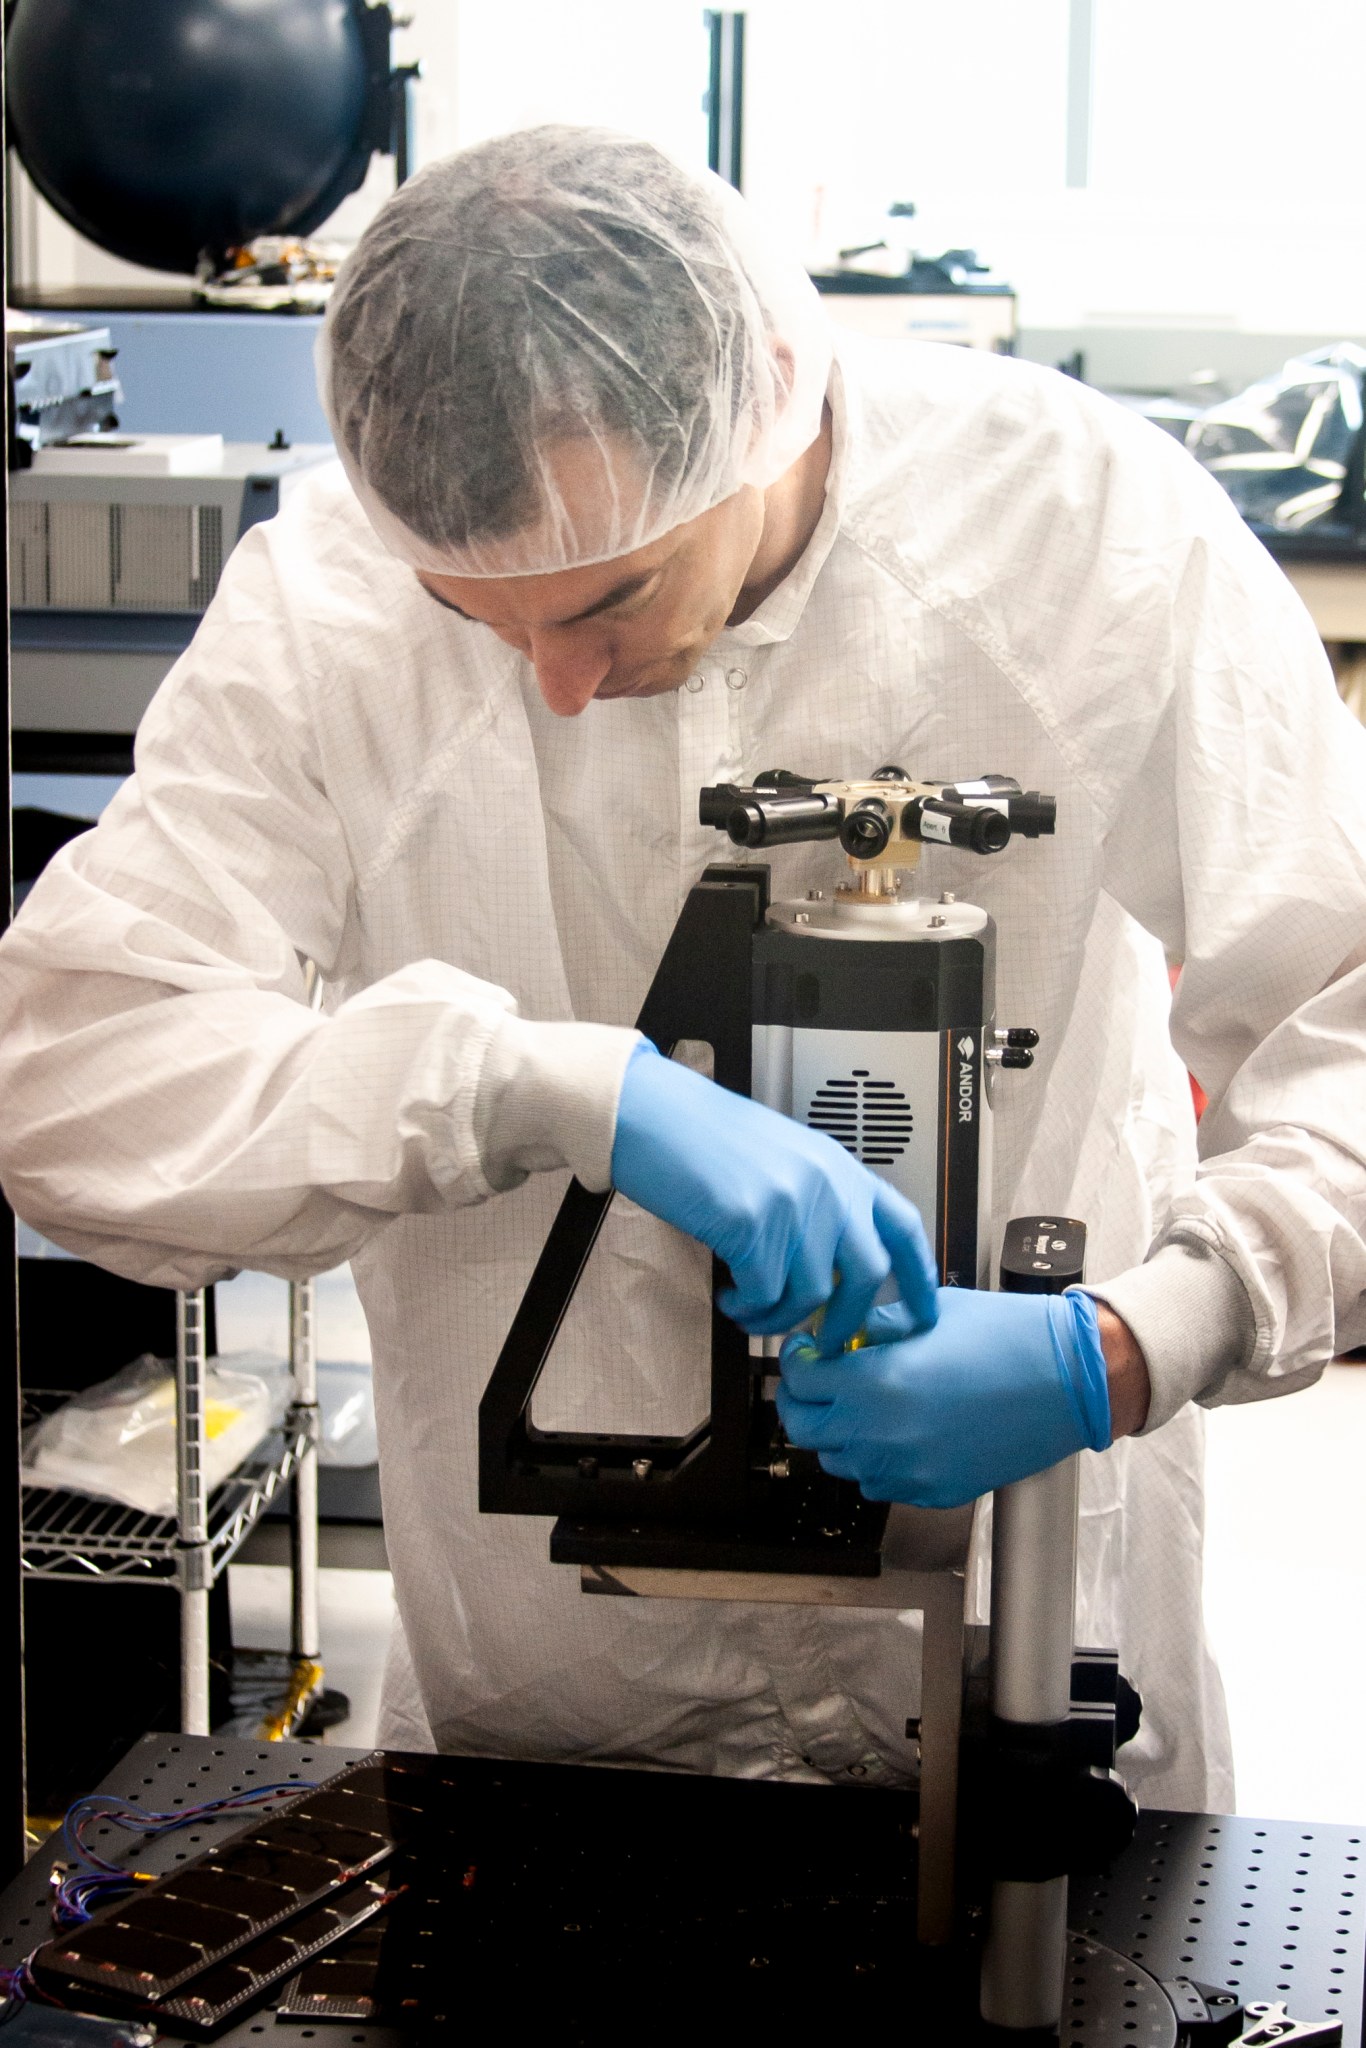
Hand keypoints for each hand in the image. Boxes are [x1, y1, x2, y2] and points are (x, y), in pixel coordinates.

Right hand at [610, 1042, 937, 1347]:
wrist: (654, 1116)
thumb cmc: (707, 1140)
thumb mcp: (785, 1161)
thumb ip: (820, 1206)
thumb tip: (833, 1273)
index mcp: (841, 1168)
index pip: (904, 1228)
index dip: (920, 1278)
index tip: (920, 1316)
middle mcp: (828, 1184)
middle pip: (869, 1275)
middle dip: (845, 1320)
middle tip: (819, 1339)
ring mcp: (794, 1203)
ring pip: (814, 1294)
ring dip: (779, 1317)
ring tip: (749, 1309)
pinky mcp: (754, 1224)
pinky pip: (765, 1295)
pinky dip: (746, 1309)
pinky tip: (728, 1296)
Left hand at [776, 1285, 1111, 1508]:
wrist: (1067, 1380)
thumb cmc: (1006, 1338)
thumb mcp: (928, 1313)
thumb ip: (875, 1327)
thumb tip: (842, 1334)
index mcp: (875, 1383)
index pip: (799, 1380)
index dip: (796, 1360)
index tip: (805, 1351)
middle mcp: (881, 1434)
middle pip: (804, 1429)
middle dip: (803, 1400)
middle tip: (816, 1381)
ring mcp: (907, 1470)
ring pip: (838, 1462)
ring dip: (838, 1432)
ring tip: (859, 1405)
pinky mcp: (933, 1492)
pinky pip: (879, 1483)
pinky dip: (874, 1460)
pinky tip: (895, 1432)